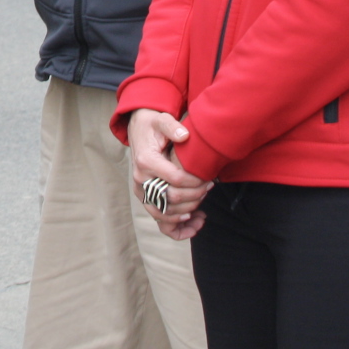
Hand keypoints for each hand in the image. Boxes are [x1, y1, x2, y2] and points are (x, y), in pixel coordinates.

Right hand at [127, 108, 211, 239]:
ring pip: (164, 214)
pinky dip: (176, 229)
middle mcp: (141, 180)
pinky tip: (194, 224)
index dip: (196, 182)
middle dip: (196, 196)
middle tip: (210, 187)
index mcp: (146, 162)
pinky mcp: (145, 198)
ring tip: (204, 208)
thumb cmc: (152, 126)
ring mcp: (141, 191)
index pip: (175, 180)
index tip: (209, 178)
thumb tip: (184, 136)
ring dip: (187, 214)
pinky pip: (159, 221)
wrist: (138, 130)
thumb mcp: (161, 120)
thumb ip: (172, 126)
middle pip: (171, 199)